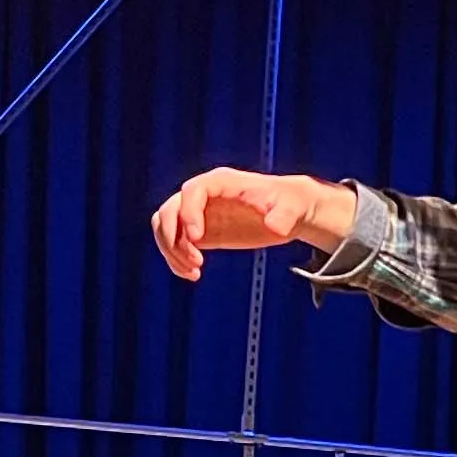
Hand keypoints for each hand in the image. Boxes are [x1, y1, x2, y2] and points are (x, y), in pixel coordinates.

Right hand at [152, 168, 351, 282]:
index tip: (198, 239)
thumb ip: (283, 216)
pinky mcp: (200, 231)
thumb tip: (275, 226)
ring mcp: (197, 212)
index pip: (192, 191)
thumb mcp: (291, 208)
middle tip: (196, 262)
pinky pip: (173, 241)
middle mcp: (203, 195)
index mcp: (221, 182)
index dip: (189, 213)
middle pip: (169, 210)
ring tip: (194, 271)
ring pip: (164, 226)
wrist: (289, 211)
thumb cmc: (289, 203)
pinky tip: (193, 274)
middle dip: (174, 237)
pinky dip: (175, 259)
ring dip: (170, 250)